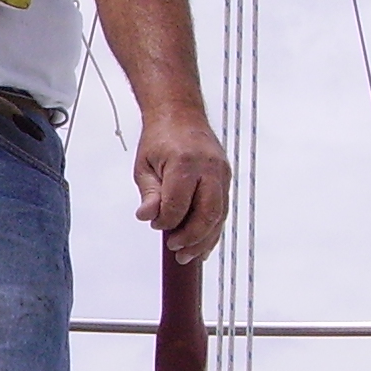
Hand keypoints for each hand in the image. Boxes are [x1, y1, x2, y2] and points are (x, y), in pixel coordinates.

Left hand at [133, 104, 230, 265]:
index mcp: (185, 162)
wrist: (180, 114)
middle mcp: (209, 168)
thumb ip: (149, 193)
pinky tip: (201, 245)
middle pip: (208, 213)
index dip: (166, 221)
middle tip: (176, 251)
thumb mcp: (144, 166)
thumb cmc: (159, 139)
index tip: (155, 225)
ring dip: (205, 239)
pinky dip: (212, 229)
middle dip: (192, 238)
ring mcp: (222, 173)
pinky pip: (222, 209)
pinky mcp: (226, 178)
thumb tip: (148, 217)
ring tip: (189, 256)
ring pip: (219, 215)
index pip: (178, 204)